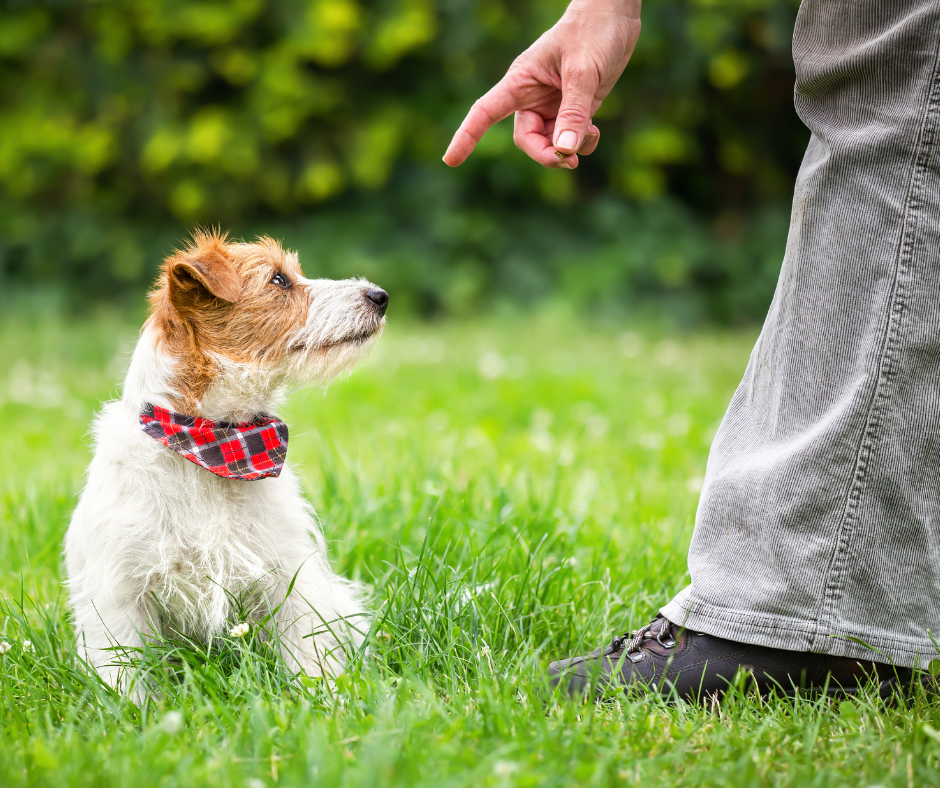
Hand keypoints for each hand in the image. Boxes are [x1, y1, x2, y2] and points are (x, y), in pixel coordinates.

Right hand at [443, 0, 640, 168]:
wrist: (615, 14)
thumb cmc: (592, 32)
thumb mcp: (583, 71)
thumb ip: (574, 112)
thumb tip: (564, 150)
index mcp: (520, 81)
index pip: (485, 112)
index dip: (467, 136)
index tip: (450, 161)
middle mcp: (532, 97)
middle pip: (527, 140)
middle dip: (546, 153)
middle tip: (569, 160)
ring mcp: (552, 105)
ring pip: (551, 144)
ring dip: (569, 148)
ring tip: (591, 132)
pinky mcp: (573, 109)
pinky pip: (571, 140)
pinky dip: (582, 143)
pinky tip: (593, 130)